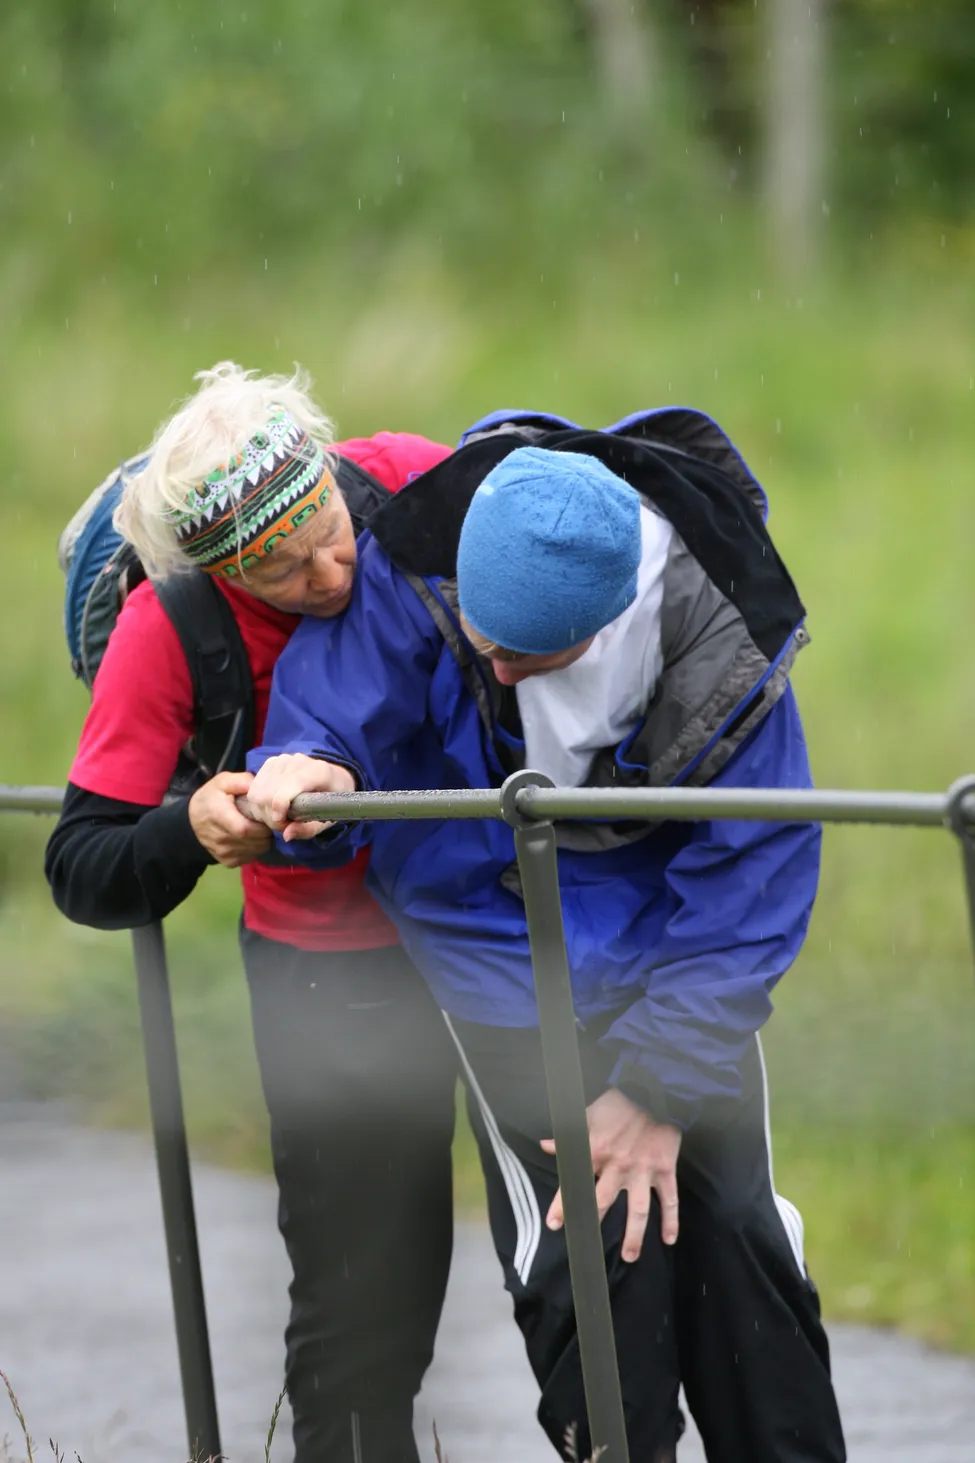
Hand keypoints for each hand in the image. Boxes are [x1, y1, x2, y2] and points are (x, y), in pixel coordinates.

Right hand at [188, 771, 273, 866]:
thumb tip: (260, 787)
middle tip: (269, 821)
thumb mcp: (223, 782)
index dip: (262, 826)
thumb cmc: (211, 797)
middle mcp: (219, 838)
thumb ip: (242, 781)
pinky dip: (256, 848)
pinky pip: (250, 857)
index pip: (245, 829)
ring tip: (261, 828)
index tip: (269, 817)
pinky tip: (253, 837)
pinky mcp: (227, 861)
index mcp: (218, 816)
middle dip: (267, 832)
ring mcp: (223, 852)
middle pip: (253, 841)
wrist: (193, 818)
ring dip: (264, 840)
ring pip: (255, 850)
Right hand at [245, 752, 355, 840]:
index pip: (286, 789)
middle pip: (267, 795)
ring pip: (257, 793)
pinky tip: (272, 808)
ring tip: (279, 817)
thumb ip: (308, 829)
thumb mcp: (329, 818)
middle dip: (271, 817)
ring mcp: (283, 760)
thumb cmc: (332, 799)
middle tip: (284, 825)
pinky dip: (258, 804)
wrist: (333, 776)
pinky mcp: (271, 762)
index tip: (282, 823)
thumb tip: (286, 835)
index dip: (278, 808)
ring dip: (263, 812)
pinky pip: (253, 789)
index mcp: (318, 772)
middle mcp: (298, 762)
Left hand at [541, 1088, 681, 1261]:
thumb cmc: (619, 1101)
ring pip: (638, 1210)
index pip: (575, 1183)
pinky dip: (671, 1221)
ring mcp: (643, 1170)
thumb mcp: (588, 1114)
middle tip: (586, 1248)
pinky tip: (669, 1239)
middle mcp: (618, 1165)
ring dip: (634, 1236)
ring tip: (630, 1257)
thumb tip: (545, 1146)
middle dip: (593, 1224)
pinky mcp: (665, 1169)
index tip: (554, 1224)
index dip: (563, 1204)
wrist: (655, 1089)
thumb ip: (567, 1135)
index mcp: (596, 1151)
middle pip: (603, 1202)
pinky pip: (670, 1200)